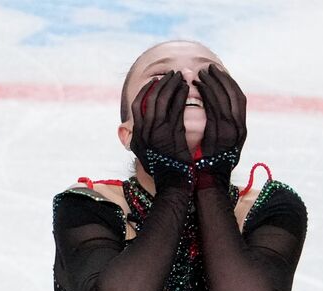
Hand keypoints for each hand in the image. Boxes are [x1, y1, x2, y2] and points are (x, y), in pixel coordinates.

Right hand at [128, 71, 192, 188]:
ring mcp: (156, 132)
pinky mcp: (171, 133)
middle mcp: (143, 132)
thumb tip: (135, 125)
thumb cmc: (163, 168)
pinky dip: (181, 96)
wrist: (172, 183)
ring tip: (182, 77)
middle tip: (173, 74)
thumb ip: (142, 137)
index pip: (136, 105)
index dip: (146, 91)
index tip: (155, 81)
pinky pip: (175, 108)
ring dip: (172, 85)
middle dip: (162, 83)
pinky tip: (187, 89)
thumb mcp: (147, 153)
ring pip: (163, 100)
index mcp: (136, 135)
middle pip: (150, 98)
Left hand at [191, 65, 247, 188]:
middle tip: (208, 68)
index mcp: (242, 128)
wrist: (209, 184)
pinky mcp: (220, 135)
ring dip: (212, 83)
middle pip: (233, 94)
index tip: (217, 73)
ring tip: (199, 74)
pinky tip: (195, 87)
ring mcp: (232, 131)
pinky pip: (214, 107)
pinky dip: (206, 94)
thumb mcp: (221, 145)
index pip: (239, 98)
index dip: (229, 83)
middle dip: (221, 78)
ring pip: (224, 98)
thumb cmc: (210, 166)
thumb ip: (221, 128)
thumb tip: (216, 113)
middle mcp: (240, 128)